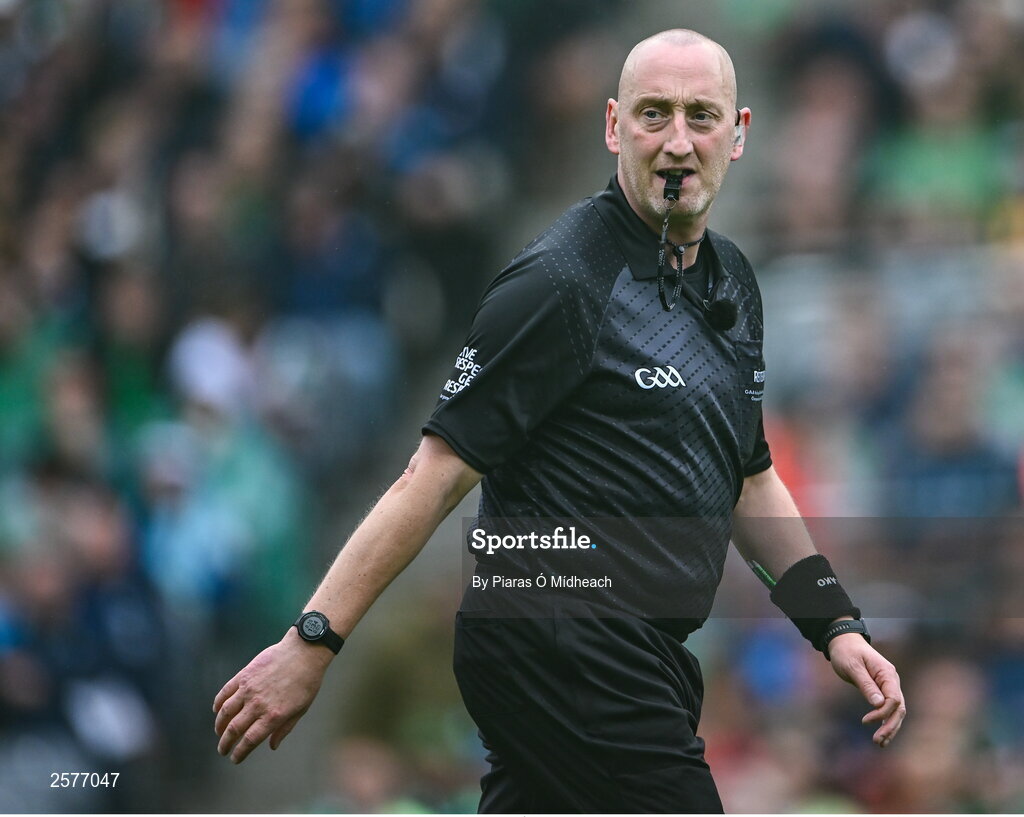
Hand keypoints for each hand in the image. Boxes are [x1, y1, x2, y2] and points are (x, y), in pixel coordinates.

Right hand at [213, 631, 332, 762]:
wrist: (304, 652)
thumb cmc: (307, 681)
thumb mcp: (301, 709)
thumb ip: (284, 729)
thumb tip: (272, 746)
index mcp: (274, 716)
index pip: (250, 740)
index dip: (240, 753)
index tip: (235, 759)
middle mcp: (258, 704)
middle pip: (234, 729)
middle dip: (225, 743)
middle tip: (222, 750)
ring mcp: (249, 689)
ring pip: (226, 712)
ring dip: (219, 725)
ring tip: (219, 733)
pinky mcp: (244, 675)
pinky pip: (226, 692)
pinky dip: (218, 703)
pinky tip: (217, 710)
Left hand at [828, 633, 906, 747]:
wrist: (844, 642)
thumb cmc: (847, 652)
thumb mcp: (852, 667)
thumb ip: (866, 684)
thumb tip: (878, 704)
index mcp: (887, 674)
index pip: (893, 699)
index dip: (882, 713)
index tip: (865, 721)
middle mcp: (892, 681)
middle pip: (899, 708)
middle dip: (890, 726)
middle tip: (877, 741)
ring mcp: (889, 686)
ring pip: (896, 711)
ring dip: (890, 727)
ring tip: (880, 744)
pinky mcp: (882, 690)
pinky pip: (889, 708)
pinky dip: (886, 721)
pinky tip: (882, 735)